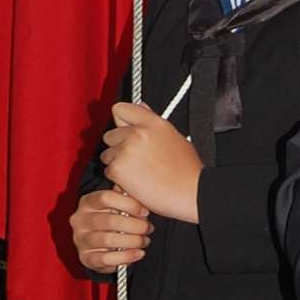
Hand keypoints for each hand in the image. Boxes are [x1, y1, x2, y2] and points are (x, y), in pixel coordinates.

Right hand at [69, 189, 153, 272]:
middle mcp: (80, 220)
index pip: (106, 197)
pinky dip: (126, 257)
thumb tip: (135, 190)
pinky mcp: (85, 258)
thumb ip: (123, 197)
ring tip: (144, 241)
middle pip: (110, 220)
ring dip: (132, 241)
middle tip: (148, 229)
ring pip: (109, 240)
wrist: (99, 246)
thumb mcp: (115, 206)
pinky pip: (107, 259)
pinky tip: (138, 253)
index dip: (129, 204)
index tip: (145, 212)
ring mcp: (80, 240)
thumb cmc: (111, 221)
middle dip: (135, 226)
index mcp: (87, 202)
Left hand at [99, 102, 201, 222]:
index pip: (120, 109)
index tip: (124, 129)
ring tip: (139, 172)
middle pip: (110, 134)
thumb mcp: (174, 136)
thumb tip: (140, 106)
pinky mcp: (118, 169)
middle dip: (118, 146)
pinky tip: (136, 182)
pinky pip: (109, 171)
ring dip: (117, 163)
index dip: (121, 121)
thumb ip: (152, 121)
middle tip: (135, 159)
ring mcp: (126, 150)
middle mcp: (137, 133)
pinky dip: (118, 179)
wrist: (191, 193)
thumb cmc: (187, 170)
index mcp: (153, 123)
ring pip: (107, 155)